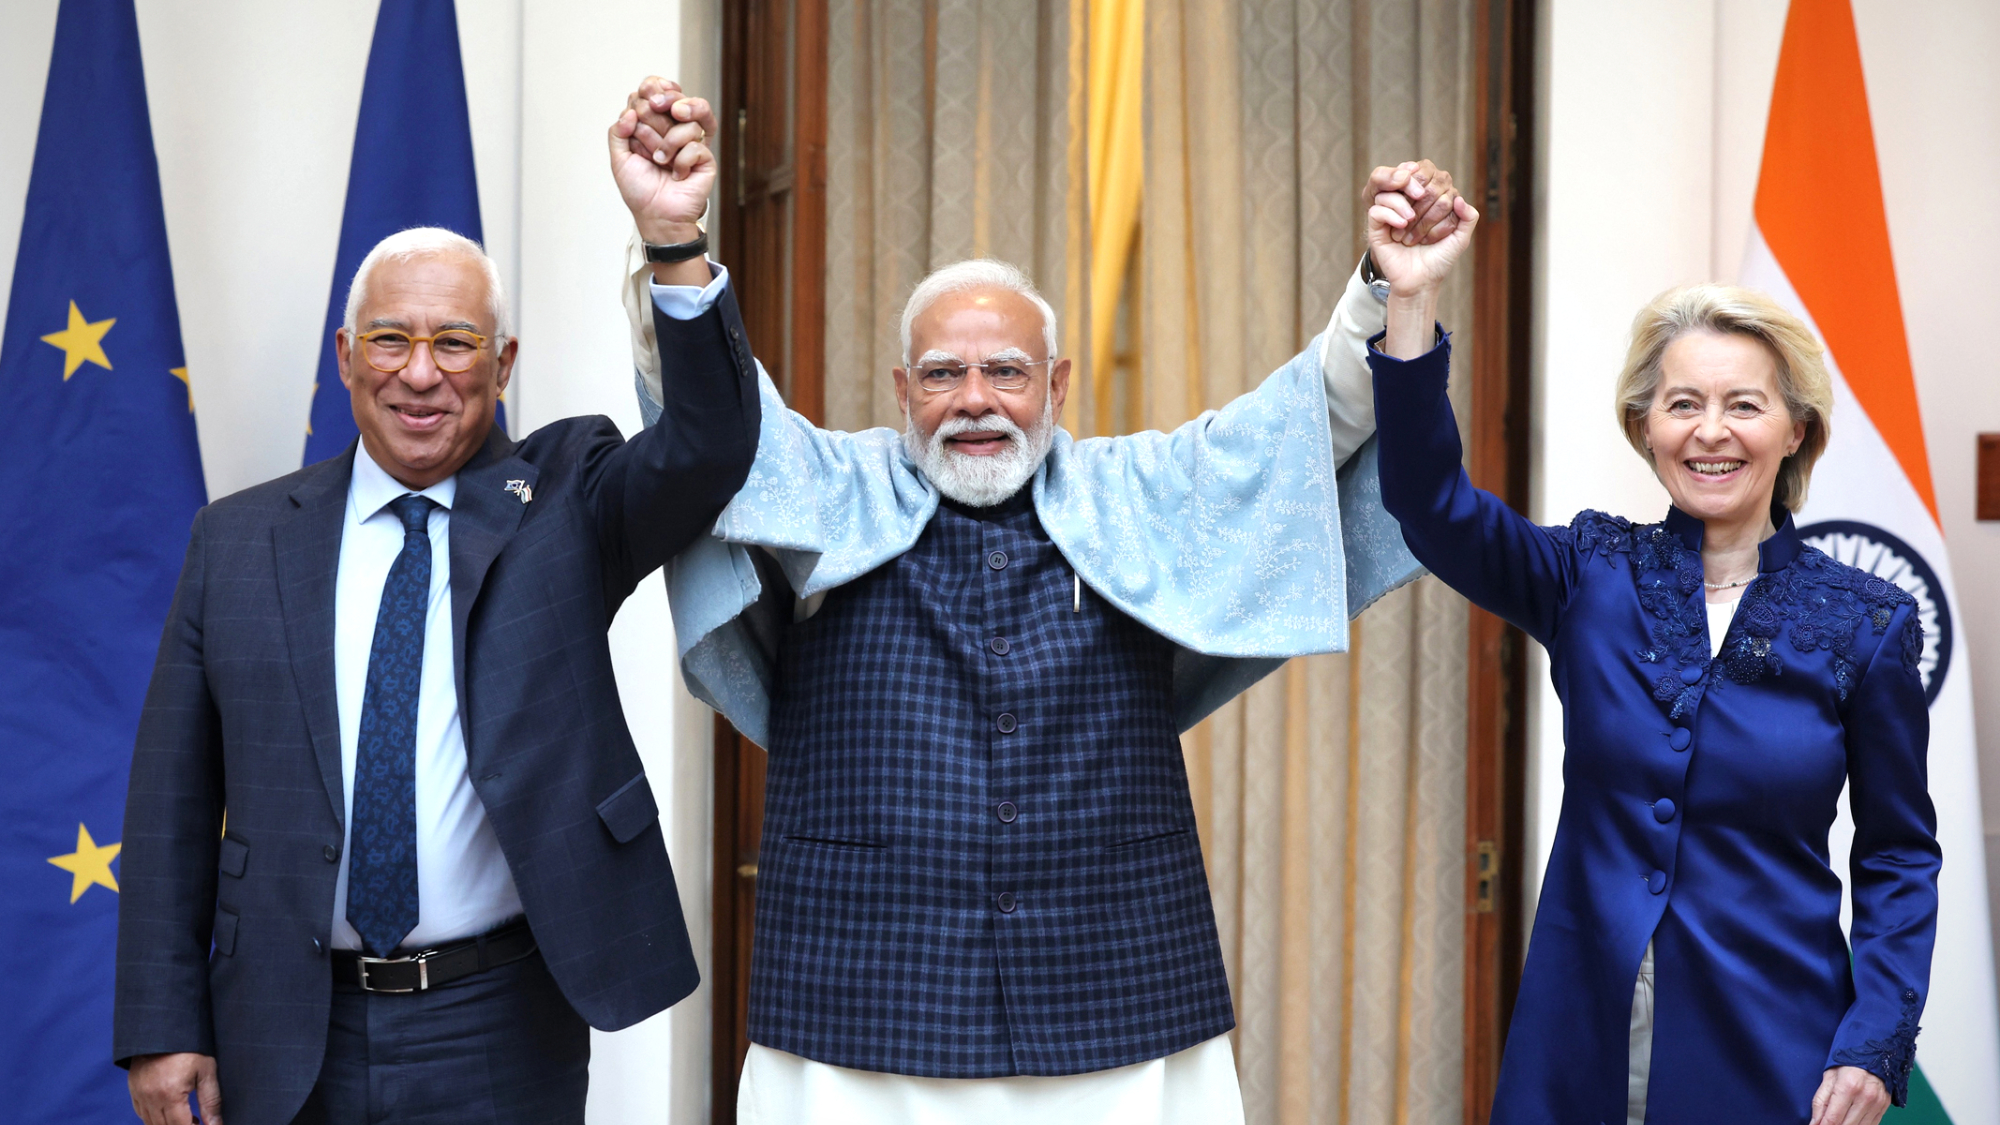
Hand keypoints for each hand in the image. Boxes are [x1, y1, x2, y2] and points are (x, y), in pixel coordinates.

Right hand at [128, 1052, 221, 1124]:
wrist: (166, 1027)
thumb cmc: (190, 1046)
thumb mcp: (207, 1071)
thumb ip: (211, 1102)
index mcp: (170, 1094)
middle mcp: (150, 1097)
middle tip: (198, 1122)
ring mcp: (139, 1094)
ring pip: (151, 1123)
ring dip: (169, 1124)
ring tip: (188, 1118)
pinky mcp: (133, 1089)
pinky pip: (142, 1113)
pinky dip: (155, 1118)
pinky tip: (171, 1112)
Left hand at [609, 76, 716, 246]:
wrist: (656, 216)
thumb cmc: (640, 189)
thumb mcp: (619, 158)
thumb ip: (618, 131)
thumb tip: (630, 112)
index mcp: (655, 123)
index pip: (657, 90)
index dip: (652, 88)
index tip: (644, 99)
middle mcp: (675, 128)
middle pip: (673, 98)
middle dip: (655, 115)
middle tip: (647, 135)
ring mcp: (693, 141)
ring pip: (688, 118)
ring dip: (666, 140)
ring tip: (659, 160)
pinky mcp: (706, 158)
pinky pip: (696, 146)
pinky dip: (680, 161)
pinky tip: (675, 174)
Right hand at [1365, 160, 1478, 358]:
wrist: (1421, 282)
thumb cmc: (1439, 260)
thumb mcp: (1460, 239)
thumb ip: (1469, 218)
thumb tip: (1457, 197)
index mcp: (1427, 203)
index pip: (1428, 178)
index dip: (1434, 185)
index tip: (1443, 199)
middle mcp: (1407, 204)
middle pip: (1409, 182)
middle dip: (1421, 199)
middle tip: (1423, 216)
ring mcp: (1390, 214)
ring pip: (1391, 192)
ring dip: (1402, 204)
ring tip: (1409, 221)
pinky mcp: (1376, 227)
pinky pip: (1377, 209)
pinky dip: (1390, 213)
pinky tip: (1401, 226)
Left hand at [1809, 1066, 1890, 1124]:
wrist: (1874, 1054)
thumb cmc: (1847, 1065)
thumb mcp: (1828, 1078)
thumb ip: (1820, 1101)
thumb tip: (1815, 1123)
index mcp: (1848, 1086)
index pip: (1833, 1118)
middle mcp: (1865, 1097)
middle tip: (1825, 1124)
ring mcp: (1877, 1103)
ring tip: (1838, 1121)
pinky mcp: (1884, 1107)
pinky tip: (1850, 1121)